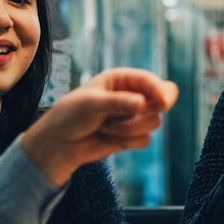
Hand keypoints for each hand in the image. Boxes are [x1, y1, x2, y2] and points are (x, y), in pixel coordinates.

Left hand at [22, 67, 178, 185]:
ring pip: (153, 123)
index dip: (160, 91)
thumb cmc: (71, 115)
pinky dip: (128, 141)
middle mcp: (132, 96)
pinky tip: (108, 137)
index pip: (151, 82)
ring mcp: (134, 116)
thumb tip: (141, 103)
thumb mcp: (91, 104)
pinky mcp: (133, 135)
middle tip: (139, 113)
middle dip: (147, 112)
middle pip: (160, 102)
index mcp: (123, 80)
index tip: (163, 103)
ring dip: (129, 129)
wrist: (60, 143)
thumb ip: (118, 102)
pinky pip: (145, 140)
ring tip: (105, 126)